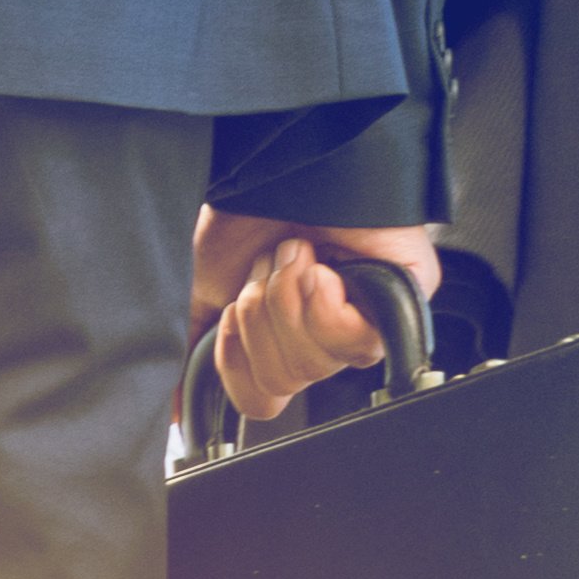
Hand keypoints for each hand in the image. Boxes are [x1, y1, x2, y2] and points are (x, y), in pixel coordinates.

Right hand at [191, 213, 439, 423]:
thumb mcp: (202, 291)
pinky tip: (319, 266)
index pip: (263, 399)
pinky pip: (356, 340)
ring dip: (287, 304)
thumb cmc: (248, 212)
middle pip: (285, 383)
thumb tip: (176, 414)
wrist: (277, 164)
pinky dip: (323, 304)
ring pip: (315, 366)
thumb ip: (191, 353)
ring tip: (292, 257)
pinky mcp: (402, 295)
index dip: (236, 364)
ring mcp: (365, 316)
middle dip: (260, 323)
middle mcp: (325, 333)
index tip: (229, 315)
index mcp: (283, 336)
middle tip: (263, 273)